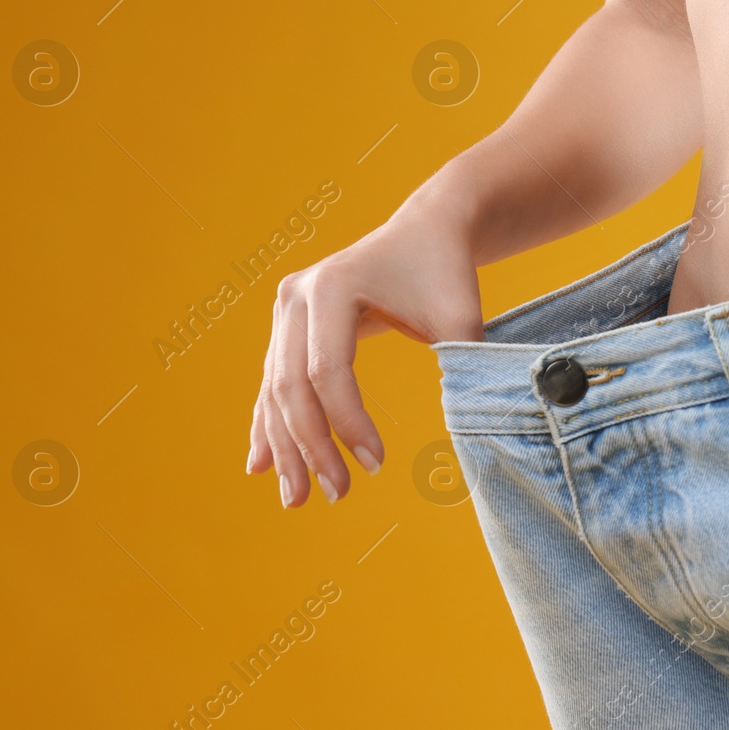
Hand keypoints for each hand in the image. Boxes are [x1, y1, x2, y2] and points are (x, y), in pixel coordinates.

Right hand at [246, 194, 485, 506]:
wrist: (427, 230)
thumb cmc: (446, 273)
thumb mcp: (461, 317)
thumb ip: (459, 368)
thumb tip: (466, 436)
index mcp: (332, 286)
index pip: (328, 371)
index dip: (348, 423)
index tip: (377, 465)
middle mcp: (296, 295)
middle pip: (292, 385)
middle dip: (310, 446)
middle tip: (335, 496)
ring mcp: (285, 310)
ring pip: (276, 390)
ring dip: (287, 447)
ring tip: (297, 498)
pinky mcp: (286, 326)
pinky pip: (273, 382)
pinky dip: (271, 424)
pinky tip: (261, 465)